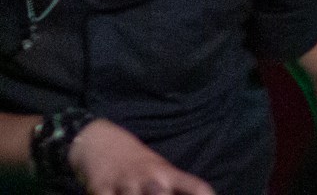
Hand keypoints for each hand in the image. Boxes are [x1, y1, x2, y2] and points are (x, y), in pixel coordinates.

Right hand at [68, 118, 215, 193]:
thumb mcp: (158, 170)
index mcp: (167, 173)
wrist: (100, 142)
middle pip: (161, 194)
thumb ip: (175, 187)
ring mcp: (125, 183)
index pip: (192, 185)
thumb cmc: (136, 163)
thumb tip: (199, 194)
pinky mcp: (100, 189)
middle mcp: (149, 177)